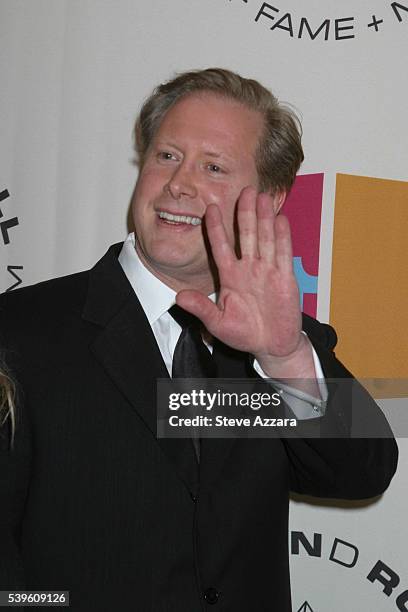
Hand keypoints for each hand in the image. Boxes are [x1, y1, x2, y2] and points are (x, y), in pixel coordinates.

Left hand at [176, 186, 304, 366]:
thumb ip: (201, 308)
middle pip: (246, 235)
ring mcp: (267, 271)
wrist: (271, 345)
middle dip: (245, 213)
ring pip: (265, 239)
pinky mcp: (285, 278)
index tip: (209, 208)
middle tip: (244, 190)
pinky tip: (281, 219)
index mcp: (230, 277)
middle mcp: (248, 268)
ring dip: (264, 218)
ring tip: (263, 196)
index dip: (215, 227)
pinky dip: (282, 237)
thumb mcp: (217, 323)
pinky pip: (283, 253)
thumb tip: (178, 297)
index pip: (221, 246)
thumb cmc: (244, 333)